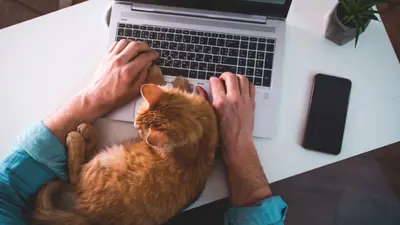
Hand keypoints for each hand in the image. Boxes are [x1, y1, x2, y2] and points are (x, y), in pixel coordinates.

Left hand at [82, 40, 158, 117]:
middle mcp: (119, 62)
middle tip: (148, 50)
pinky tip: (126, 49)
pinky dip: (123, 44)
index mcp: (128, 72)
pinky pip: (115, 44)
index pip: (144, 57)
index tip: (155, 55)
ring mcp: (111, 58)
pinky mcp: (106, 57)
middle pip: (135, 46)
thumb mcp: (134, 91)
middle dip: (145, 46)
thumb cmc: (114, 96)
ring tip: (138, 49)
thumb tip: (147, 66)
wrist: (97, 97)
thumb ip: (142, 76)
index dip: (152, 55)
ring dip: (134, 43)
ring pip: (125, 42)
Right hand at [198, 72, 271, 206]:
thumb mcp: (210, 116)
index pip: (215, 82)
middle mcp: (234, 99)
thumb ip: (204, 100)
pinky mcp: (251, 103)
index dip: (212, 81)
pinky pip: (251, 87)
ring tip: (232, 82)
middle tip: (222, 80)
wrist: (237, 144)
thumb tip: (199, 89)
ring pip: (242, 78)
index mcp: (220, 103)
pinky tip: (241, 88)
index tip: (212, 83)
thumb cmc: (222, 134)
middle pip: (230, 76)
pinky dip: (246, 84)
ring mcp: (244, 100)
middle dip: (224, 76)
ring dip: (236, 78)